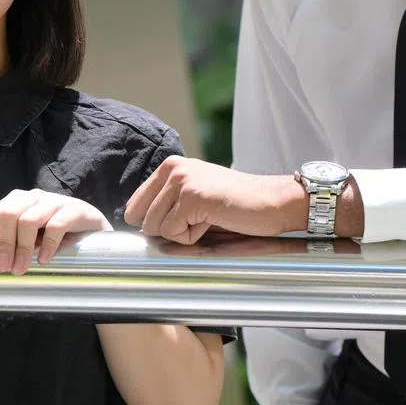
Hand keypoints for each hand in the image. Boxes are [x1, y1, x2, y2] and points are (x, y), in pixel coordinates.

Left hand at [0, 189, 109, 273]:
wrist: (93, 232)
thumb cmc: (54, 231)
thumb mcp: (25, 231)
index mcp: (19, 200)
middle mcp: (35, 197)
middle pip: (10, 214)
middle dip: (4, 243)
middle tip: (4, 268)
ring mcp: (56, 201)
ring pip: (30, 219)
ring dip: (23, 248)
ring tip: (21, 268)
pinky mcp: (76, 210)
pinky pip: (57, 224)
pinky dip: (48, 244)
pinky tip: (44, 259)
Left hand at [123, 156, 304, 244]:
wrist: (272, 202)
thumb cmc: (235, 204)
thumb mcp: (194, 195)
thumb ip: (165, 204)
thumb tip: (133, 225)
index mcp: (169, 167)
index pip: (134, 205)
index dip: (151, 224)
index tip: (178, 223)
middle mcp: (172, 169)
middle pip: (141, 219)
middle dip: (167, 230)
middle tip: (199, 220)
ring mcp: (181, 181)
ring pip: (154, 227)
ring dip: (181, 234)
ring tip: (208, 219)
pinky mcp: (192, 197)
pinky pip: (173, 233)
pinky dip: (192, 237)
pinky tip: (213, 221)